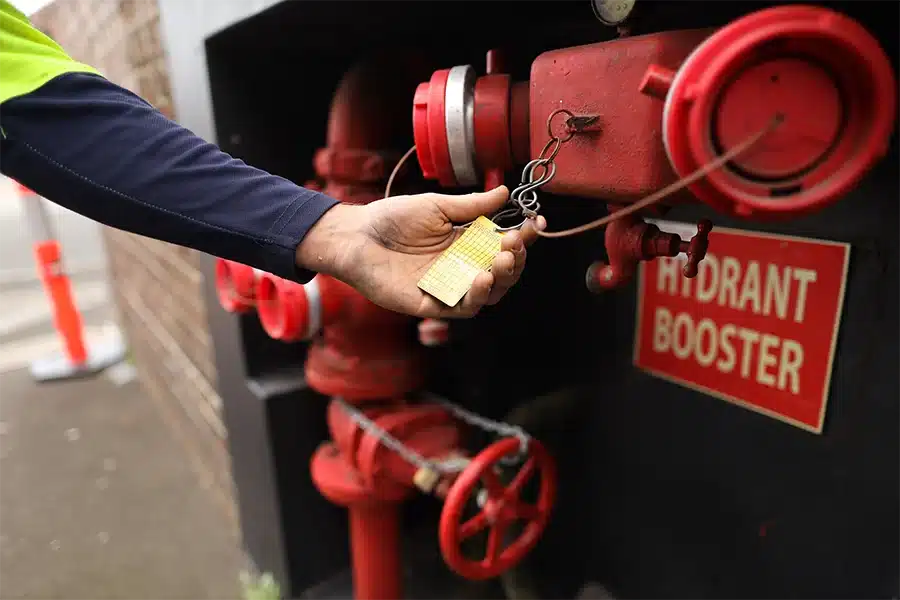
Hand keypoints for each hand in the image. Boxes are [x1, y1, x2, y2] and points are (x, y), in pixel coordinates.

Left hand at [296, 186, 545, 317]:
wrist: (356, 236)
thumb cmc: (392, 219)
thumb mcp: (436, 206)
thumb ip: (471, 206)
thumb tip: (504, 192)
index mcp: (466, 243)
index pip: (504, 245)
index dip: (523, 237)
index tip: (536, 224)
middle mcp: (461, 268)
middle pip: (502, 273)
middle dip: (515, 260)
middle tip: (514, 244)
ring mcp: (448, 287)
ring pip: (488, 294)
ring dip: (501, 279)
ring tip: (501, 261)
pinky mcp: (431, 305)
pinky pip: (461, 308)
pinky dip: (475, 297)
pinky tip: (480, 279)